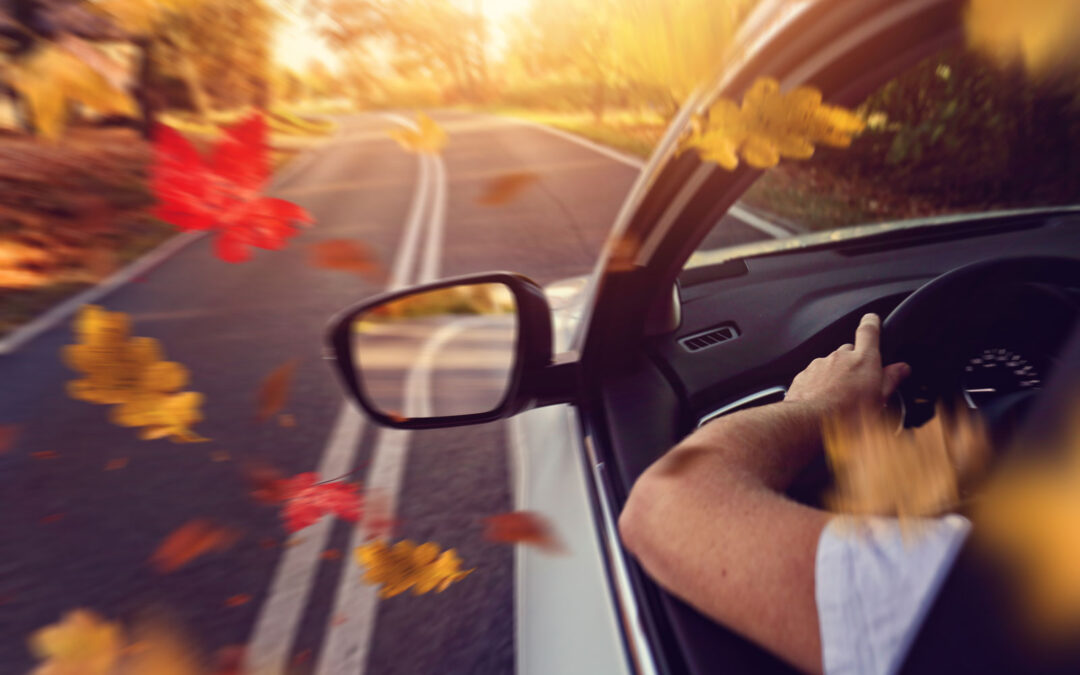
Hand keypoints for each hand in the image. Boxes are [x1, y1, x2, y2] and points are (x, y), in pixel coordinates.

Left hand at [785, 313, 910, 418]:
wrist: (810, 423)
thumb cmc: (847, 415)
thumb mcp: (879, 400)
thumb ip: (890, 379)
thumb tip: (902, 368)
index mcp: (863, 360)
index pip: (868, 331)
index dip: (871, 323)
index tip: (872, 319)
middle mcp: (839, 357)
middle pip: (848, 351)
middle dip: (854, 363)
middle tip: (858, 384)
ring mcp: (819, 365)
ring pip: (831, 364)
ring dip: (836, 376)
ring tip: (840, 399)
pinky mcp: (804, 375)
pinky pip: (815, 375)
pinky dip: (820, 384)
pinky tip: (823, 401)